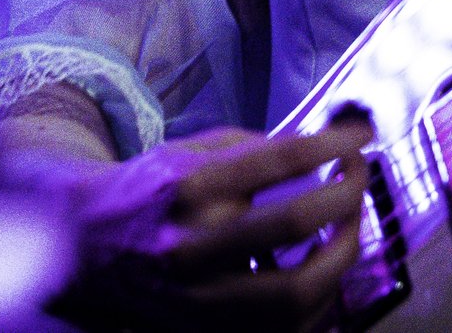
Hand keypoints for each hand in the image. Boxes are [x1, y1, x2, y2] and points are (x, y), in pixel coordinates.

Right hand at [69, 118, 373, 331]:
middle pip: (296, 222)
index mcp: (191, 187)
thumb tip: (324, 146)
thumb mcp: (190, 151)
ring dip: (342, 255)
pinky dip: (317, 298)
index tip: (363, 137)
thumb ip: (253, 147)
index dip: (334, 144)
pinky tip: (323, 268)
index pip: (281, 158)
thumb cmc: (150, 190)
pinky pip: (285, 326)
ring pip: (298, 290)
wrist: (88, 247)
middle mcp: (194, 244)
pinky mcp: (208, 330)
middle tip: (358, 180)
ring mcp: (202, 298)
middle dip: (347, 196)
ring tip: (349, 227)